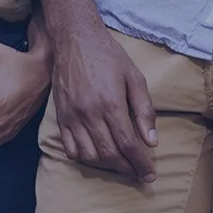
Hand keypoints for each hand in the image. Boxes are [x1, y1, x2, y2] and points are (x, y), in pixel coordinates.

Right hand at [47, 17, 156, 181]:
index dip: (141, 164)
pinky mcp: (60, 115)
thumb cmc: (108, 56)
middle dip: (127, 168)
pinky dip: (83, 157)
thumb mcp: (135, 77)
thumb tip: (152, 142)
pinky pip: (69, 147)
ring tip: (119, 164)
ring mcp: (72, 115)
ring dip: (106, 165)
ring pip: (89, 155)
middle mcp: (90, 113)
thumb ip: (144, 110)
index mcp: (111, 103)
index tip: (149, 175)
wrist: (75, 38)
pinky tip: (95, 154)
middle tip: (138, 173)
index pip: (128, 144)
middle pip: (109, 154)